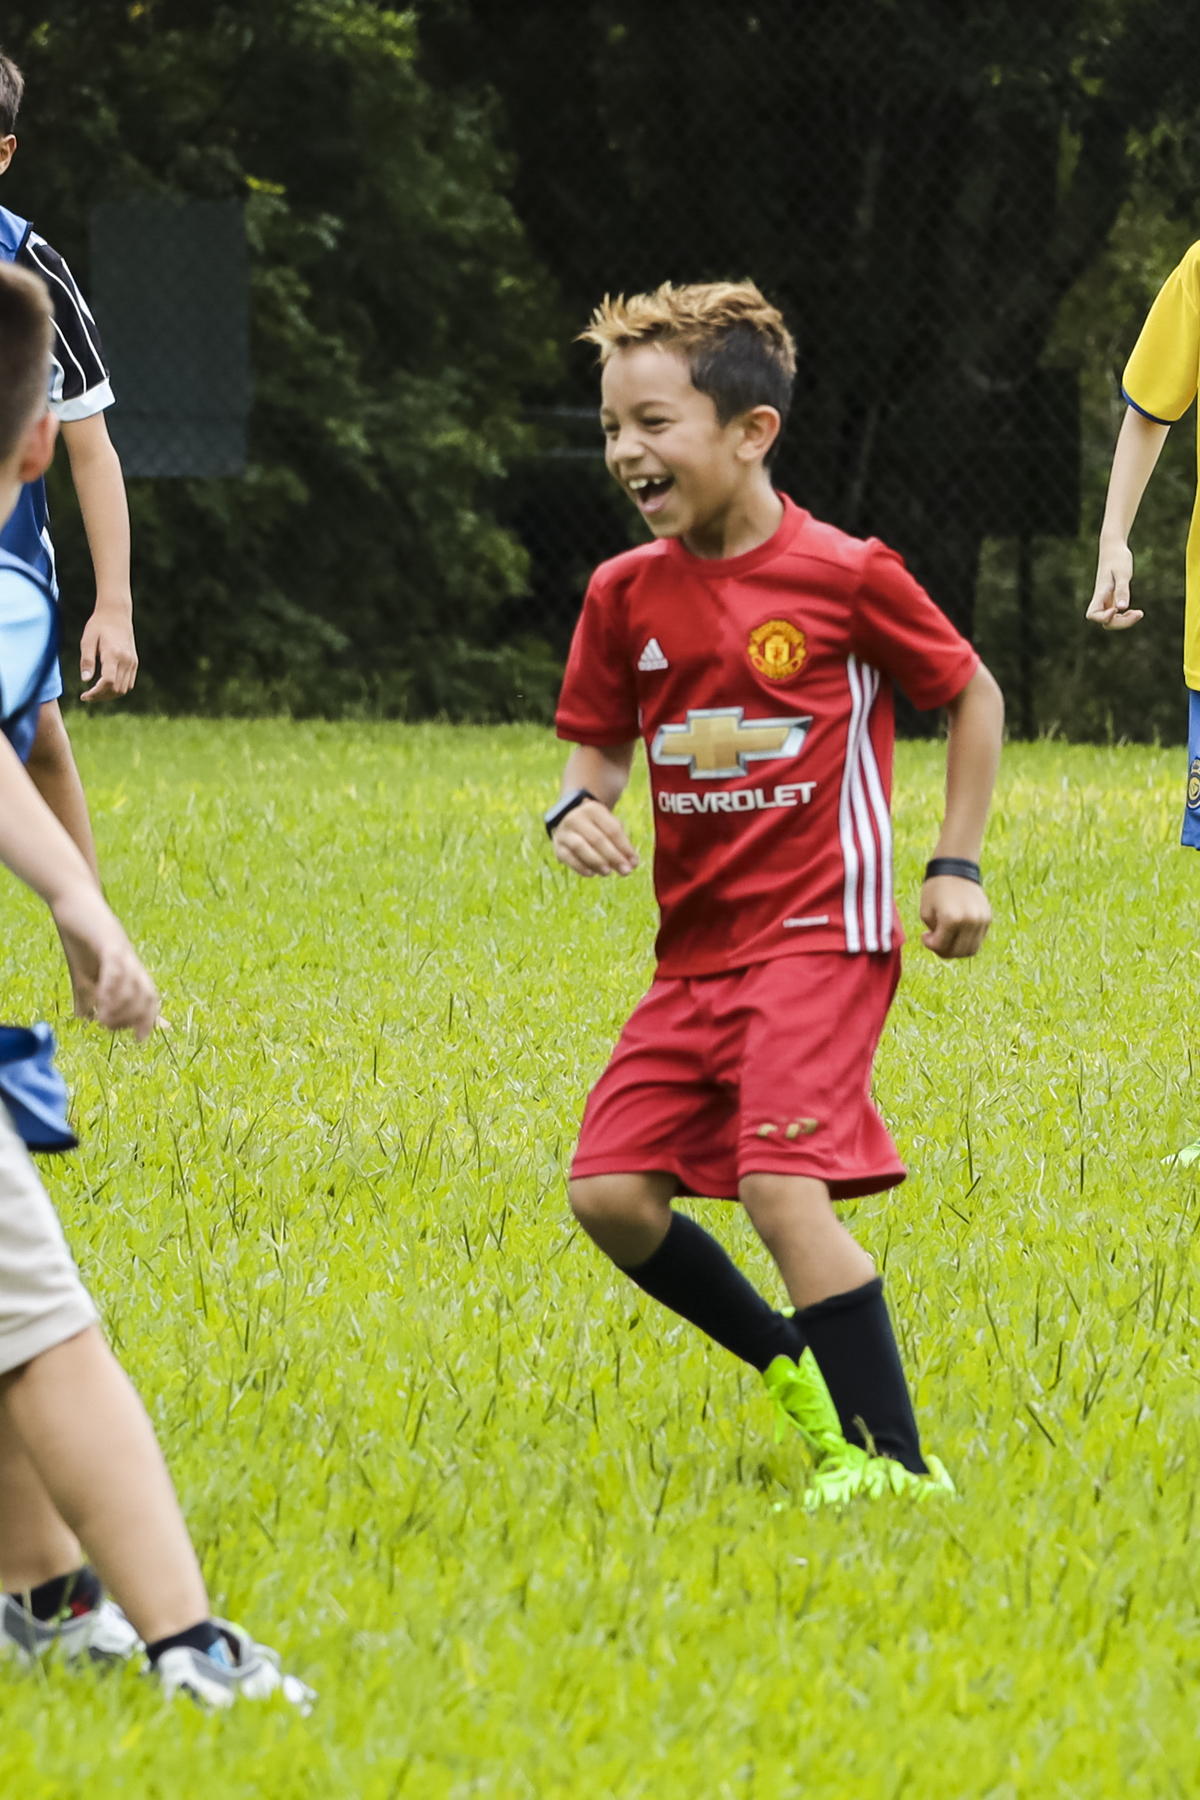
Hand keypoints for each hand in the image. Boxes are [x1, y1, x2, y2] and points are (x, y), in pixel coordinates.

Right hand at [51, 889, 159, 1039]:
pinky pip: (117, 967)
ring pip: (135, 985)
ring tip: (105, 1021)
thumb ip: (88, 995)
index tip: (139, 1040)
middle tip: (109, 1027)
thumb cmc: (79, 935)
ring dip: (122, 1008)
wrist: (73, 899)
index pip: (148, 997)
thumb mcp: (82, 972)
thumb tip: (86, 1019)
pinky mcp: (109, 940)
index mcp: (129, 969)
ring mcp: (123, 950)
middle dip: (132, 1018)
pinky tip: (102, 1002)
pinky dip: (113, 988)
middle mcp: (132, 961)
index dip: (148, 1020)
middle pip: (147, 995)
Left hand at [80, 604, 137, 700]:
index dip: (96, 693)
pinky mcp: (134, 663)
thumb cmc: (98, 625)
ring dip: (110, 695)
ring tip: (96, 693)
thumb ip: (86, 660)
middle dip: (101, 697)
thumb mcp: (87, 640)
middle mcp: (126, 660)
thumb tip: (85, 680)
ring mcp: (132, 662)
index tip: (84, 695)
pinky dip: (118, 689)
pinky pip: (128, 684)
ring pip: (124, 689)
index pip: (108, 682)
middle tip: (87, 696)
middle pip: (116, 689)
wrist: (117, 614)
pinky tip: (106, 686)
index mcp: (113, 654)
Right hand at [551, 799, 638, 876]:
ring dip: (595, 862)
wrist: (568, 820)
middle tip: (626, 872)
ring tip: (608, 873)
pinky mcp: (558, 846)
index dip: (625, 847)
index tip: (634, 862)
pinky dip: (580, 867)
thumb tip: (633, 863)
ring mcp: (564, 832)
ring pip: (580, 847)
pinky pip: (568, 858)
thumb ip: (622, 844)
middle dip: (613, 857)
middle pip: (597, 839)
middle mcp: (576, 818)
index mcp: (594, 810)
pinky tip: (592, 874)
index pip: (612, 830)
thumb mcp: (610, 827)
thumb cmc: (597, 827)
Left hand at [920, 875, 990, 958]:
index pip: (941, 946)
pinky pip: (978, 940)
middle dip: (943, 951)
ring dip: (956, 950)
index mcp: (951, 918)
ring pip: (970, 950)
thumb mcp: (926, 912)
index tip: (925, 935)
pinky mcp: (988, 918)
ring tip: (947, 938)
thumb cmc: (936, 889)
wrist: (956, 868)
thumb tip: (944, 948)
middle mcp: (969, 921)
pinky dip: (967, 942)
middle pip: (957, 952)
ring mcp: (981, 920)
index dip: (930, 945)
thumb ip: (934, 934)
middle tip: (936, 941)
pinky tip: (957, 932)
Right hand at [1086, 540, 1142, 630]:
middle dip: (1121, 623)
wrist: (1114, 548)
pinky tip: (1135, 612)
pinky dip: (1126, 616)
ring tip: (1139, 613)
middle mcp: (1101, 600)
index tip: (1117, 610)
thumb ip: (1122, 591)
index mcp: (1100, 593)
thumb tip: (1121, 609)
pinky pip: (1116, 615)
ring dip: (1125, 622)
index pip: (1093, 614)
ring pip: (1111, 621)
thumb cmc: (1118, 558)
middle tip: (1138, 613)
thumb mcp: (1123, 574)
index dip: (1104, 618)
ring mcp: (1106, 600)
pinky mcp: (1112, 598)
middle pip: (1105, 622)